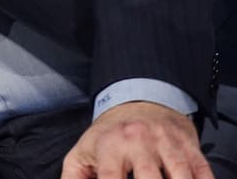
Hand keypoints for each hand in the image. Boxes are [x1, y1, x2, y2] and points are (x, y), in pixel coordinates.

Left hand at [61, 101, 212, 178]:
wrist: (139, 103)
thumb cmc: (110, 136)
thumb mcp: (84, 151)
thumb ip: (74, 177)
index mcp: (110, 146)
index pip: (111, 177)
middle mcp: (139, 142)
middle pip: (150, 178)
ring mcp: (167, 143)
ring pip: (180, 175)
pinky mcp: (189, 146)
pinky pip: (202, 170)